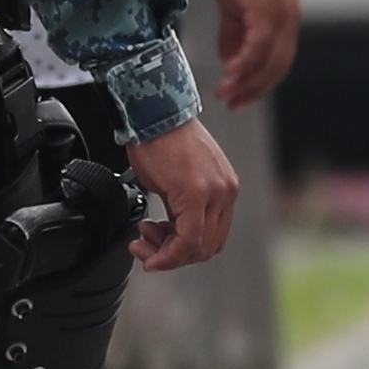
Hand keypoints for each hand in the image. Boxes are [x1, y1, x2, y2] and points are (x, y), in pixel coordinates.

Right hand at [125, 117, 238, 270]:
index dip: (184, 252)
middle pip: (207, 247)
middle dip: (173, 255)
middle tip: (147, 246)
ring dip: (166, 253)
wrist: (154, 113)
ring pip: (197, 247)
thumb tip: (170, 235)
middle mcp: (226, 192)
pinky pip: (188, 238)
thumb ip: (182, 208)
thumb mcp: (178, 180)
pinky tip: (145, 240)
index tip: (158, 249)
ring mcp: (215, 193)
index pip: (213, 237)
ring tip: (143, 238)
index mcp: (224, 189)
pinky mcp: (198, 194)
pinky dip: (166, 251)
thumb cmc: (160, 139)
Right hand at [209, 0, 303, 108]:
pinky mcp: (268, 13)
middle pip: (277, 68)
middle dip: (255, 90)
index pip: (278, 63)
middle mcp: (288, 23)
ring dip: (246, 81)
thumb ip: (233, 36)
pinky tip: (230, 73)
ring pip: (268, 61)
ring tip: (225, 94)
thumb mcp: (235, 9)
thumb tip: (229, 61)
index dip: (261, 83)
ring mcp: (281, 19)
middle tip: (234, 104)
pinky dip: (245, 62)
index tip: (241, 98)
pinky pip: (259, 46)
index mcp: (284, 23)